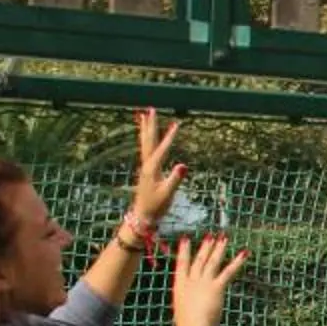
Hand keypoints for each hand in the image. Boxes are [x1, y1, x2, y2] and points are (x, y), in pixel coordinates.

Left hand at [128, 108, 184, 230]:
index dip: (170, 137)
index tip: (176, 125)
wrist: (143, 216)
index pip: (162, 149)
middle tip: (150, 110)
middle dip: (150, 125)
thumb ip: (175, 179)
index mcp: (152, 169)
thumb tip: (183, 164)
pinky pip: (146, 150)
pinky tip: (149, 137)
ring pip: (146, 143)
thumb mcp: (168, 193)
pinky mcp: (147, 170)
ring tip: (145, 116)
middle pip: (148, 140)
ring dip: (146, 129)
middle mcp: (147, 165)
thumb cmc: (156, 206)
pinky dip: (147, 140)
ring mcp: (146, 167)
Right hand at [168, 235, 247, 325]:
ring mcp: (203, 283)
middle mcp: (191, 281)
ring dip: (219, 249)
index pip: (181, 264)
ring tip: (224, 237)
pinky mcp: (216, 287)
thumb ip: (189, 306)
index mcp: (179, 287)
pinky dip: (237, 262)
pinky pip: (228, 271)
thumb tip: (194, 309)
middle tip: (210, 236)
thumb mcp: (184, 313)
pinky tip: (244, 253)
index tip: (185, 239)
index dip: (184, 251)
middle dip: (205, 247)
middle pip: (199, 260)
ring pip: (213, 262)